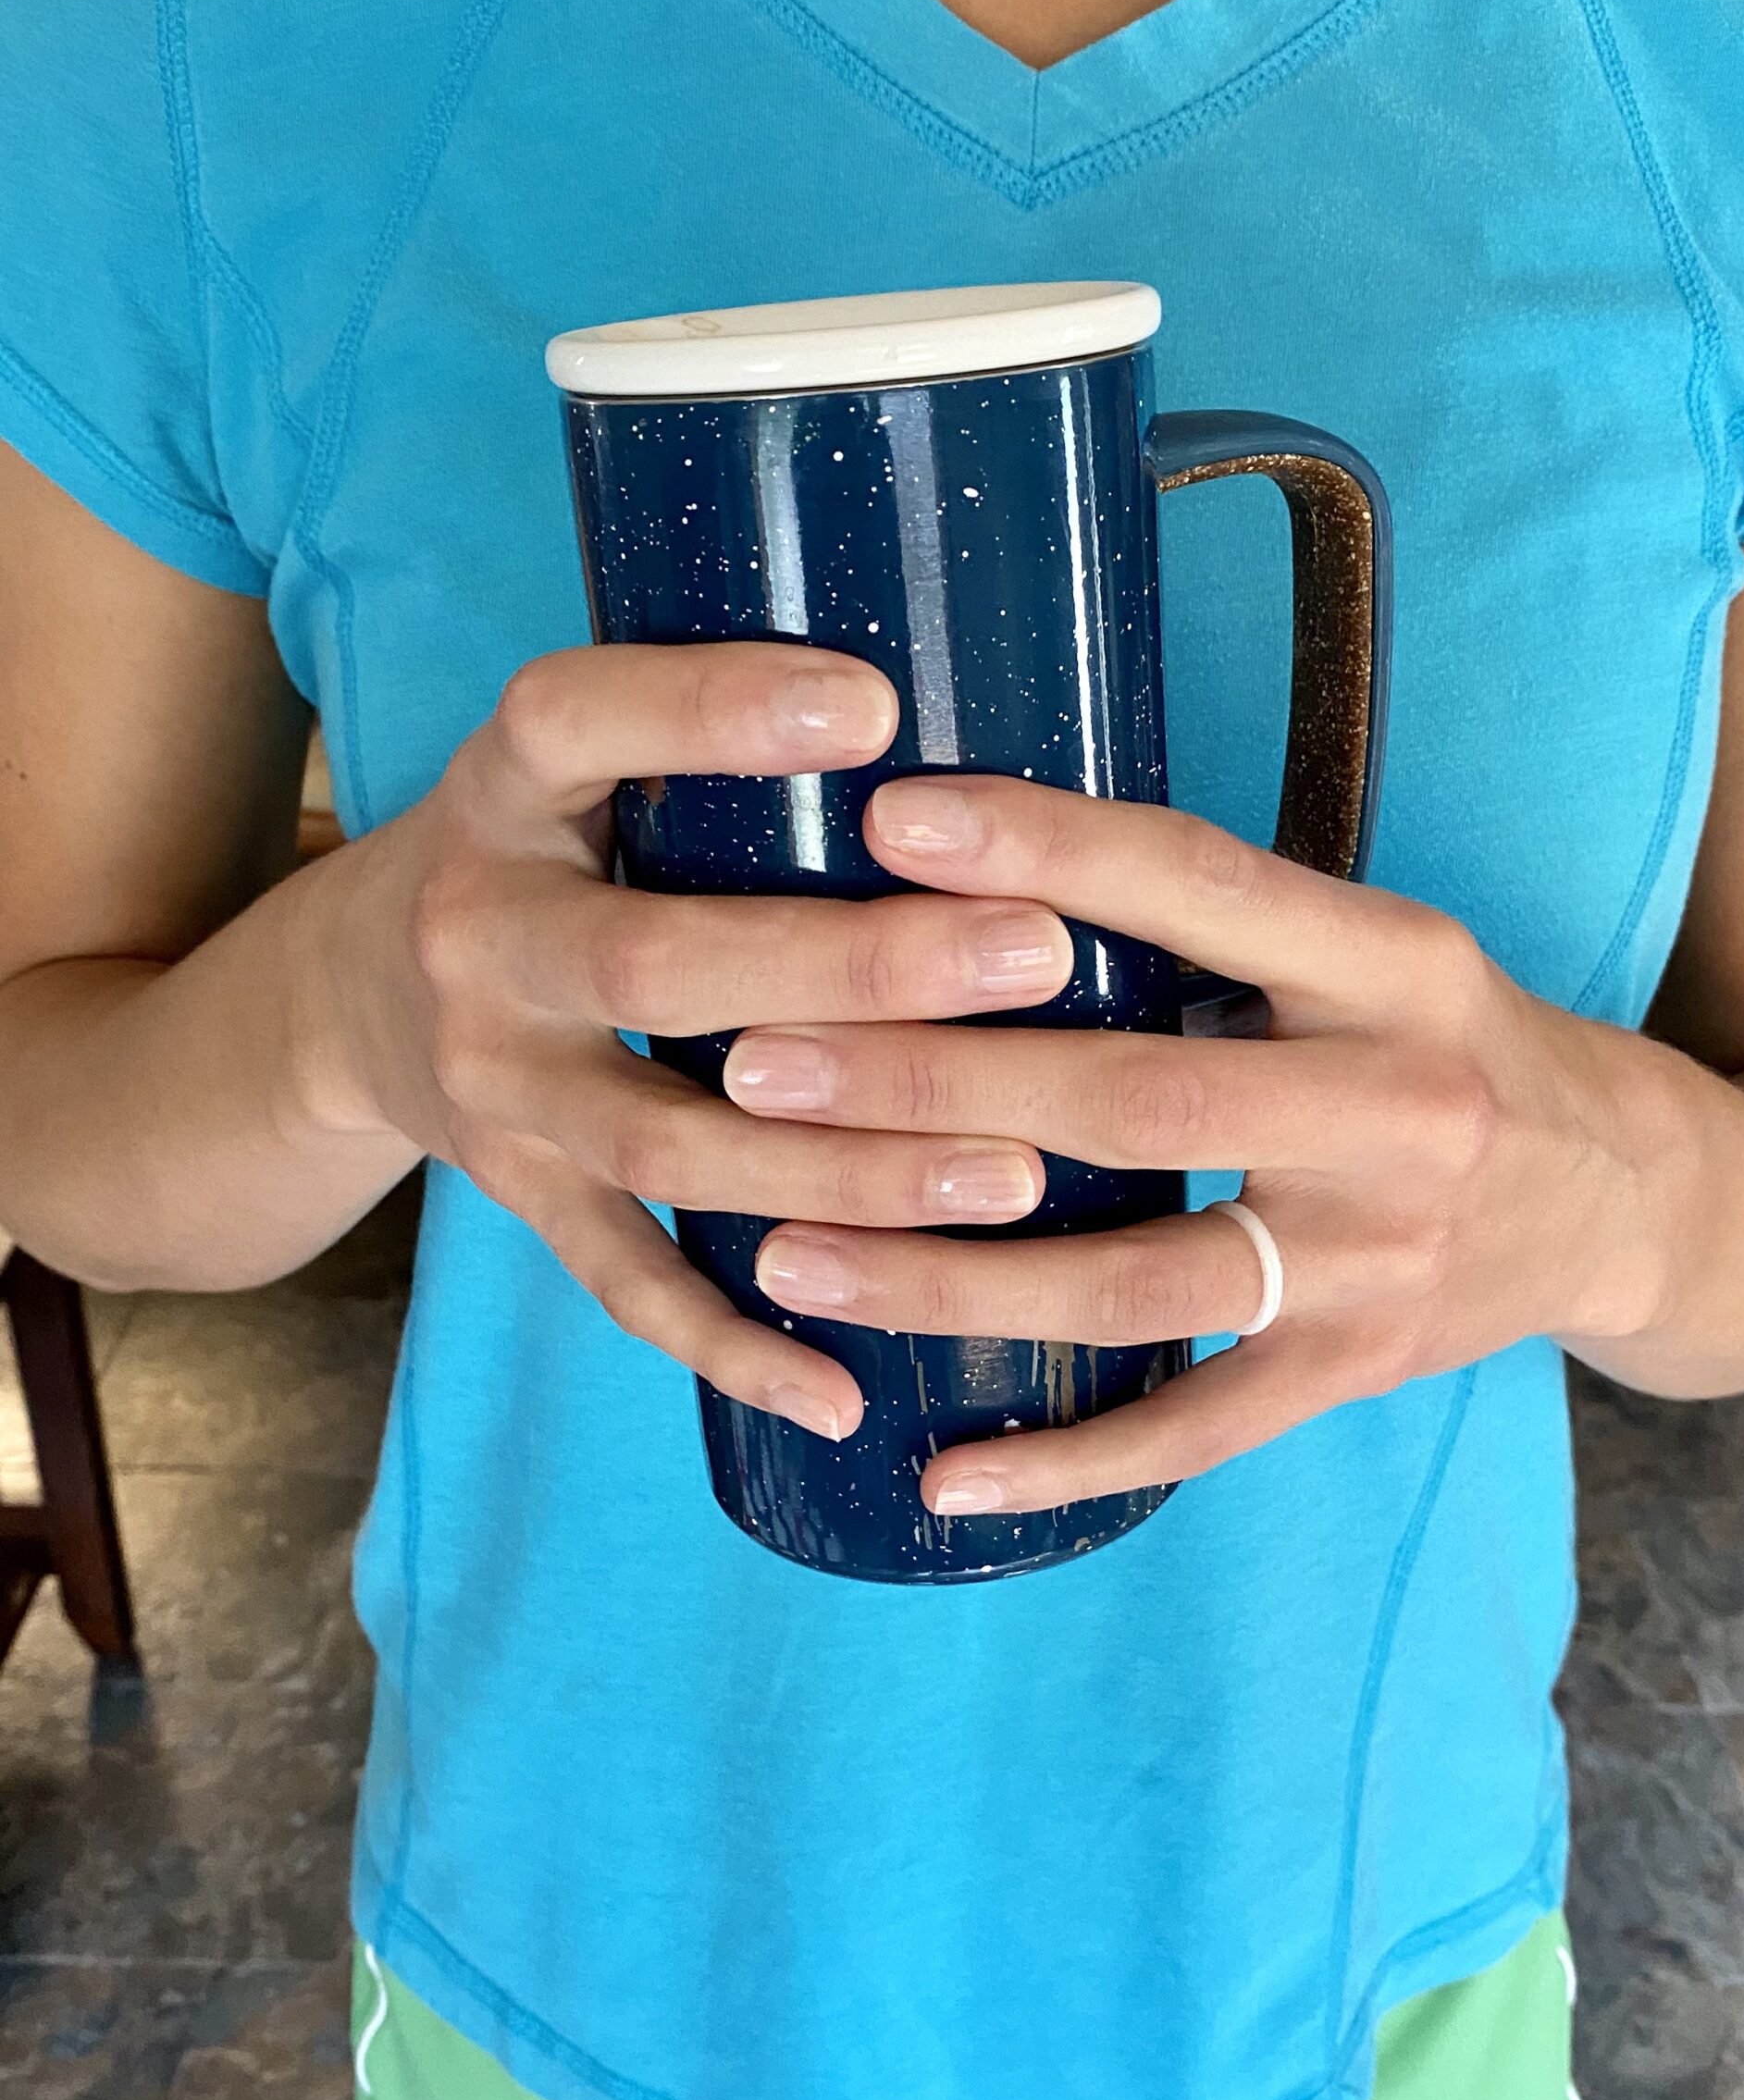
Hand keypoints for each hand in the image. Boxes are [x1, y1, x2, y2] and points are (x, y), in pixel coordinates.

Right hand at [308, 651, 1076, 1439]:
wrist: (350, 994)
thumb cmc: (541, 850)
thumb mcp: (574, 764)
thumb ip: (706, 747)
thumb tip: (966, 731)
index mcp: (499, 790)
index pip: (575, 722)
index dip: (711, 712)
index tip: (876, 706)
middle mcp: (480, 939)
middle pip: (657, 962)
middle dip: (856, 966)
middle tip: (1036, 950)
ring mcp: (496, 1085)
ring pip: (668, 1144)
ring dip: (843, 1169)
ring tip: (1012, 1172)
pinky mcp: (520, 1194)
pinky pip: (626, 1284)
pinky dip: (734, 1345)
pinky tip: (846, 1393)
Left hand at [721, 776, 1668, 1508]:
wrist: (1623, 1195)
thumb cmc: (1450, 1043)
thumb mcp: (1375, 947)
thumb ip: (1218, 921)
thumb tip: (984, 873)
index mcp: (1393, 964)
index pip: (1202, 888)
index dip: (1046, 854)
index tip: (892, 824)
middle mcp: (1392, 1111)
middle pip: (1132, 1100)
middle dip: (930, 1086)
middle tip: (758, 1069)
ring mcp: (1375, 1260)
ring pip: (1131, 1280)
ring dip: (946, 1276)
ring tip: (787, 1255)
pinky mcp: (1354, 1370)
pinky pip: (1193, 1426)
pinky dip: (1066, 1460)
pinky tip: (937, 1474)